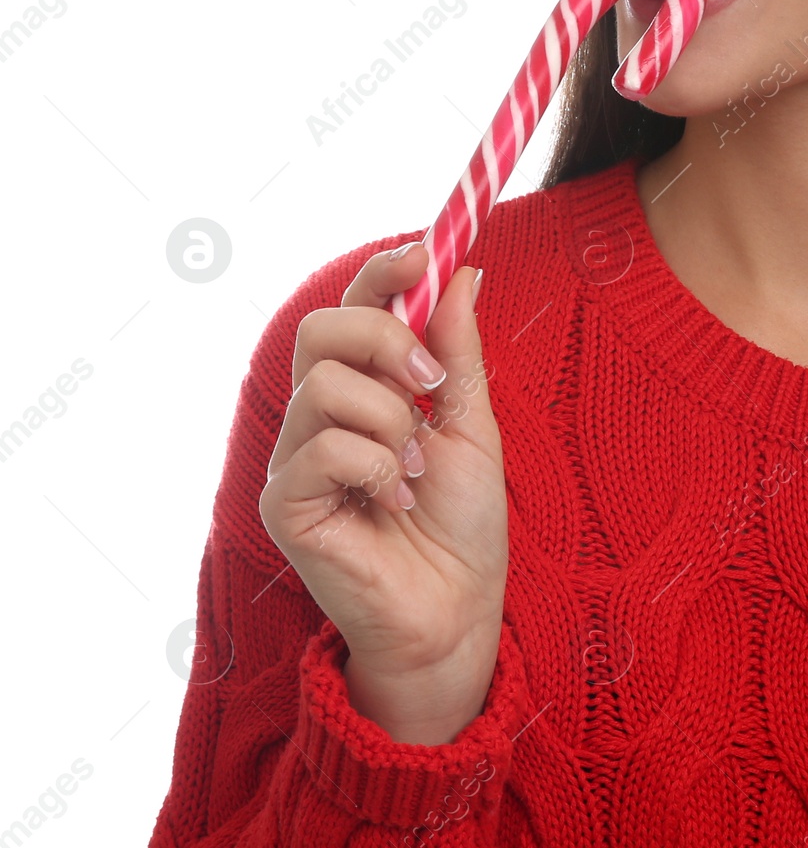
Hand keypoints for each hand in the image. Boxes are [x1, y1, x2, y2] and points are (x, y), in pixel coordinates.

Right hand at [258, 244, 507, 741]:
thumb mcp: (472, 420)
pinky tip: (394, 498)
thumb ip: (458, 349)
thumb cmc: (461, 522)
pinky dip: (375, 465)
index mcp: (363, 389)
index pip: (351, 307)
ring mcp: (294, 460)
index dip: (381, 272)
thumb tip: (461, 270)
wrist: (458, 607)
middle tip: (432, 384)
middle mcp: (318, 416)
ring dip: (392, 420)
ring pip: (326, 387)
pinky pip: (322, 448)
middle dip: (386, 340)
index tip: (424, 253)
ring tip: (416, 465)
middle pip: (320, 330)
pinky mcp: (283, 505)